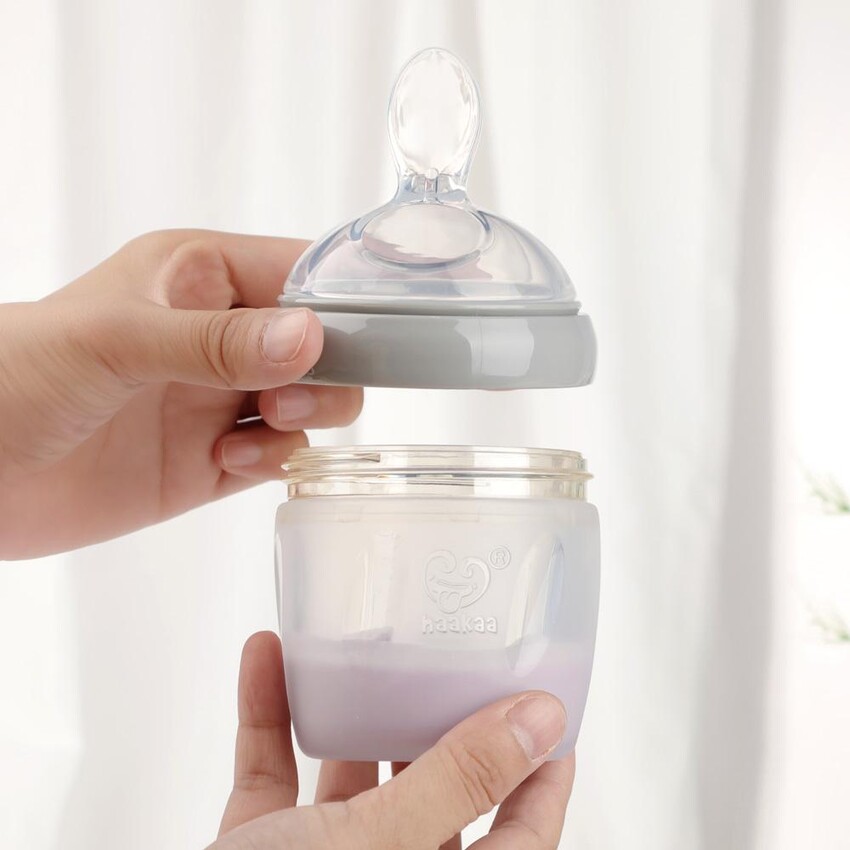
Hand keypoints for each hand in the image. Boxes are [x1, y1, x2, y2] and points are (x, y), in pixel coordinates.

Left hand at [0, 230, 361, 557]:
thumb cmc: (17, 373)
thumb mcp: (115, 342)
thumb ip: (214, 341)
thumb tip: (309, 338)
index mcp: (199, 277)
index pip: (301, 272)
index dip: (339, 299)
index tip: (370, 332)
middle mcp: (221, 336)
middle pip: (324, 344)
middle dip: (325, 371)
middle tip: (283, 395)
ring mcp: (219, 399)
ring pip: (314, 400)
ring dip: (304, 417)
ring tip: (254, 430)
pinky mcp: (214, 458)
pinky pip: (281, 453)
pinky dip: (274, 459)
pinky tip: (226, 461)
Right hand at [212, 632, 574, 849]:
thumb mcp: (378, 845)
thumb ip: (458, 781)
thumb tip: (542, 720)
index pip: (523, 840)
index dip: (543, 777)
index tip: (549, 712)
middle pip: (437, 799)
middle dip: (438, 726)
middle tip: (449, 663)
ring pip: (353, 785)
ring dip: (346, 712)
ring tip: (359, 652)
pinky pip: (272, 777)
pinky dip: (268, 718)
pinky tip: (266, 657)